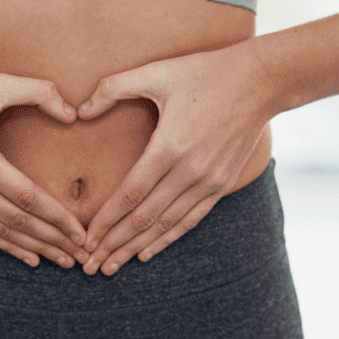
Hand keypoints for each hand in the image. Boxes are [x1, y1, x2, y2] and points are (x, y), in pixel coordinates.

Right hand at [0, 61, 89, 267]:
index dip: (58, 218)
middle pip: (16, 222)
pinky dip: (6, 245)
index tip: (81, 233)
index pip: (27, 197)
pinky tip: (30, 256)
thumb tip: (74, 114)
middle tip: (81, 256)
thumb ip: (41, 92)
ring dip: (33, 248)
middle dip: (52, 241)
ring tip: (62, 261)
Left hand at [76, 40, 274, 275]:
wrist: (260, 81)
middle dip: (114, 244)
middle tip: (89, 265)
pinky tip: (146, 252)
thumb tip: (79, 111)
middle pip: (144, 218)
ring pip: (166, 225)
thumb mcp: (155, 72)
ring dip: (136, 248)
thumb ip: (112, 88)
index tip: (85, 239)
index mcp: (169, 147)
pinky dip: (167, 238)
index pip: (130, 195)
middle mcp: (190, 171)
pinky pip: (190, 220)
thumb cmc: (204, 72)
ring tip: (110, 267)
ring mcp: (209, 181)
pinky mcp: (222, 184)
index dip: (105, 221)